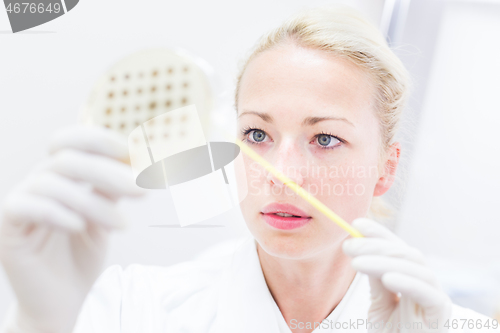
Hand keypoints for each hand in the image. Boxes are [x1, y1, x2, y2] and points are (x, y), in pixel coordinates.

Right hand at [0, 125, 145, 332]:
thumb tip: (134, 160)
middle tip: (141, 190)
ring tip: (123, 226)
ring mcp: (20, 204)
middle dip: (108, 172)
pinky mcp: (8, 228)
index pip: (70, 142)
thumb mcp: (105, 218)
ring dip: (93, 203)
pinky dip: (58, 213)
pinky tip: (81, 227)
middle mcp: (37, 184)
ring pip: (52, 183)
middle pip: (66, 160)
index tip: (132, 153)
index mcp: (59, 177)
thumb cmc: (82, 256)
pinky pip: (27, 208)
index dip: (98, 140)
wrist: (63, 300)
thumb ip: (111, 190)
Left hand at [342, 217, 451, 332]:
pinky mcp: (440, 314)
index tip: (356, 223)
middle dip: (376, 245)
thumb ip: (375, 281)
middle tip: (349, 246)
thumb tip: (360, 250)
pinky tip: (387, 277)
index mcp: (410, 278)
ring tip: (356, 262)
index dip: (379, 233)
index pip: (397, 247)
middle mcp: (425, 283)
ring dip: (384, 260)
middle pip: (405, 254)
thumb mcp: (379, 306)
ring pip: (415, 267)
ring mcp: (434, 297)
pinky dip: (408, 282)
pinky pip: (428, 293)